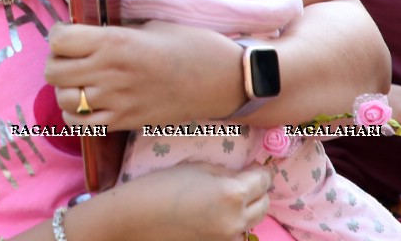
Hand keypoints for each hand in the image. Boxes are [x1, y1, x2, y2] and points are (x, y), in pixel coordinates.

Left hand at [44, 20, 243, 128]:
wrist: (223, 80)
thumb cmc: (192, 44)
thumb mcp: (151, 26)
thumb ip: (117, 31)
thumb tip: (91, 34)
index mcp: (115, 40)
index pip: (59, 39)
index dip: (58, 35)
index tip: (68, 34)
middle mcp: (109, 71)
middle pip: (54, 71)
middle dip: (56, 62)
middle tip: (71, 57)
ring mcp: (116, 101)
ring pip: (63, 100)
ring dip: (66, 89)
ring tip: (80, 81)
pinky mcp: (125, 123)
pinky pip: (81, 124)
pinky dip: (77, 114)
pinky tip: (88, 104)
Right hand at [81, 162, 271, 240]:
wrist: (137, 218)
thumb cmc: (162, 185)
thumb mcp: (196, 167)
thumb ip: (224, 172)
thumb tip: (241, 175)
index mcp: (232, 193)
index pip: (262, 181)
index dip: (261, 170)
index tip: (256, 166)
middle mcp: (236, 219)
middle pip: (264, 204)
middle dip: (259, 190)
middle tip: (246, 179)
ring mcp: (228, 237)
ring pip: (252, 220)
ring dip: (248, 207)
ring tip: (231, 196)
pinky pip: (236, 231)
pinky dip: (234, 220)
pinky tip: (217, 211)